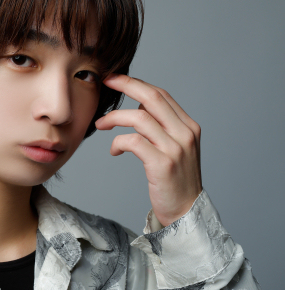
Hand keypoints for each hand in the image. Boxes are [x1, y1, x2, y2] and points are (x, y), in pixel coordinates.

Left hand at [95, 74, 201, 226]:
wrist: (185, 212)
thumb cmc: (173, 181)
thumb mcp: (173, 148)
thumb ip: (160, 126)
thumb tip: (138, 105)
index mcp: (188, 126)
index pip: (161, 94)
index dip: (136, 83)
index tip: (115, 78)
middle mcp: (185, 133)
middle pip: (152, 97)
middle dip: (126, 85)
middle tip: (105, 82)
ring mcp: (175, 148)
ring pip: (139, 118)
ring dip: (114, 118)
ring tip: (100, 125)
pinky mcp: (162, 164)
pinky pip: (133, 142)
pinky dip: (117, 142)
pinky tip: (114, 151)